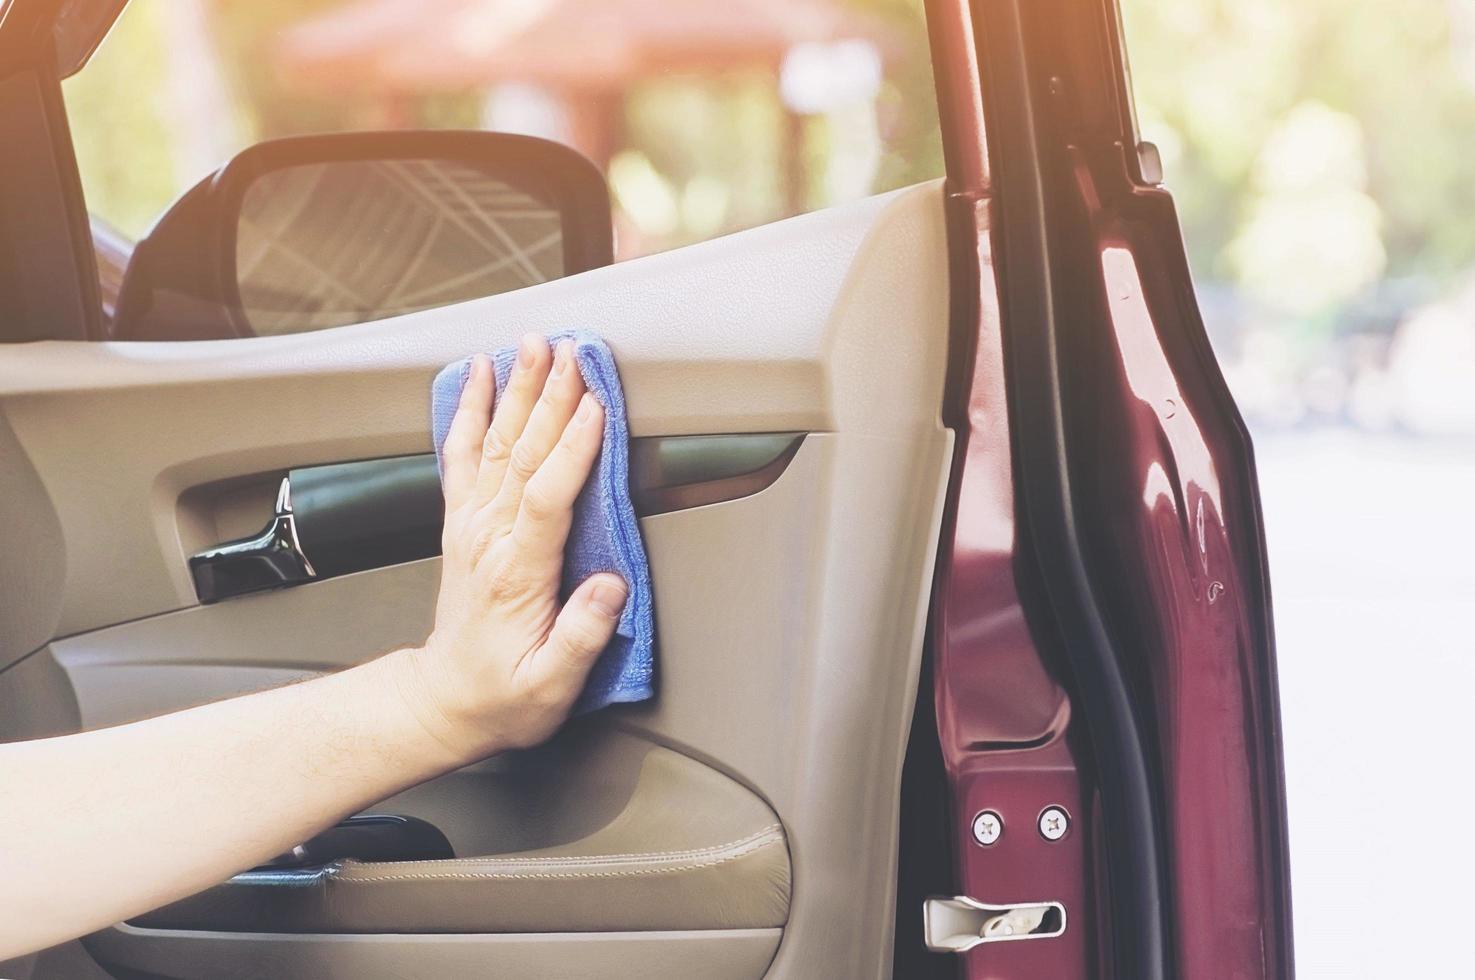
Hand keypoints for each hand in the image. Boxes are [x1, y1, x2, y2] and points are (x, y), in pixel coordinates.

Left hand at [398, 335, 627, 762]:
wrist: (445, 701)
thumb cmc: (505, 695)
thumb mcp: (551, 685)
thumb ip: (581, 636)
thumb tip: (611, 587)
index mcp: (518, 573)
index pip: (547, 497)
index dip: (573, 449)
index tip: (596, 407)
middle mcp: (490, 539)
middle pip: (522, 455)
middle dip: (549, 399)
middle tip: (571, 354)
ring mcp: (472, 525)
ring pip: (497, 445)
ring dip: (518, 392)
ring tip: (534, 347)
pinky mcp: (463, 522)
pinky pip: (463, 455)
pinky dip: (472, 411)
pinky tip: (481, 375)